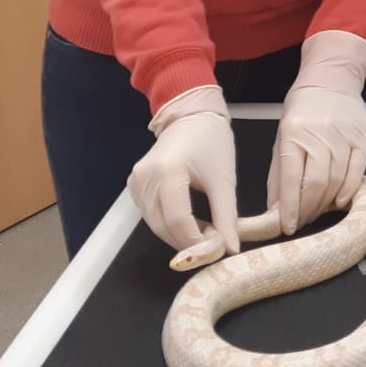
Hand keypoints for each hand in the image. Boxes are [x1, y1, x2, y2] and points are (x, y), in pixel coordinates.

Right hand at [128, 85, 238, 262]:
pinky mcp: (135, 184)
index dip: (196, 241)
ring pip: (155, 224)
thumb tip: (230, 249)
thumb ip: (226, 217)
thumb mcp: (224, 180)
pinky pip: (150, 215)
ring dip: (179, 234)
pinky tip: (190, 221)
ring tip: (206, 230)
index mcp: (167, 171)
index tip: (216, 249)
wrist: (192, 116)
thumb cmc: (211, 141)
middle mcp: (145, 177)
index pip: (178, 220)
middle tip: (214, 244)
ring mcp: (136, 181)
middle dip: (188, 241)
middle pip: (163, 226)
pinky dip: (169, 223)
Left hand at [270, 30, 365, 234]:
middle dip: (307, 210)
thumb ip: (278, 174)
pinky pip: (357, 171)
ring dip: (326, 203)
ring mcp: (343, 134)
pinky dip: (348, 190)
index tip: (287, 226)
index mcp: (293, 133)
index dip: (289, 208)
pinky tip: (339, 201)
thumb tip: (275, 210)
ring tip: (317, 212)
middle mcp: (319, 134)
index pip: (290, 179)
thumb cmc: (302, 111)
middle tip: (303, 221)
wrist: (331, 79)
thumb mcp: (282, 138)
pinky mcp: (363, 136)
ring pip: (336, 180)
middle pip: (315, 183)